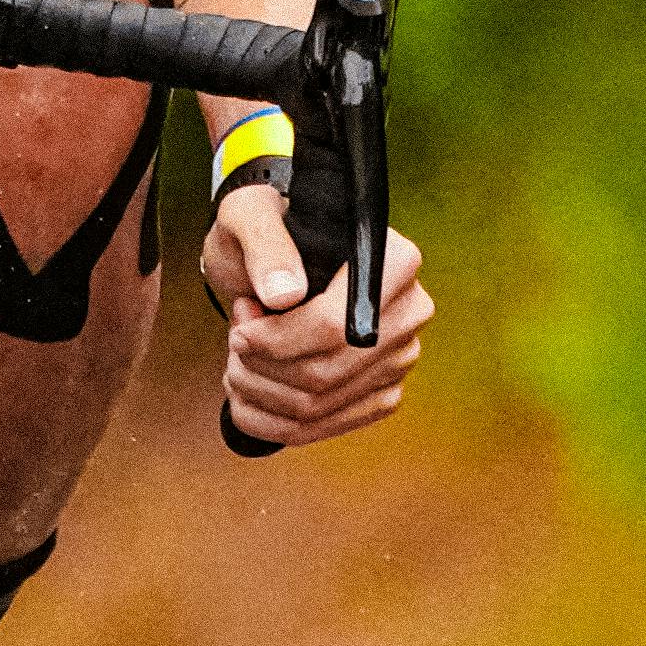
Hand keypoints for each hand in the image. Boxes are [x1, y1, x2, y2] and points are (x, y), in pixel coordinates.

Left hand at [203, 183, 436, 446]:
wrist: (273, 261)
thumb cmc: (264, 230)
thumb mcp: (250, 216)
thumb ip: (265, 244)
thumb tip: (283, 295)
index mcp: (395, 261)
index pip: (335, 326)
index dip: (277, 340)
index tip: (239, 330)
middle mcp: (411, 312)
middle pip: (324, 373)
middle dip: (260, 366)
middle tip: (235, 337)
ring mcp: (399, 359)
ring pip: (315, 406)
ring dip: (256, 391)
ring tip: (238, 355)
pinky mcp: (381, 394)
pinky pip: (320, 429)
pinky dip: (266, 419)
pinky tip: (246, 389)